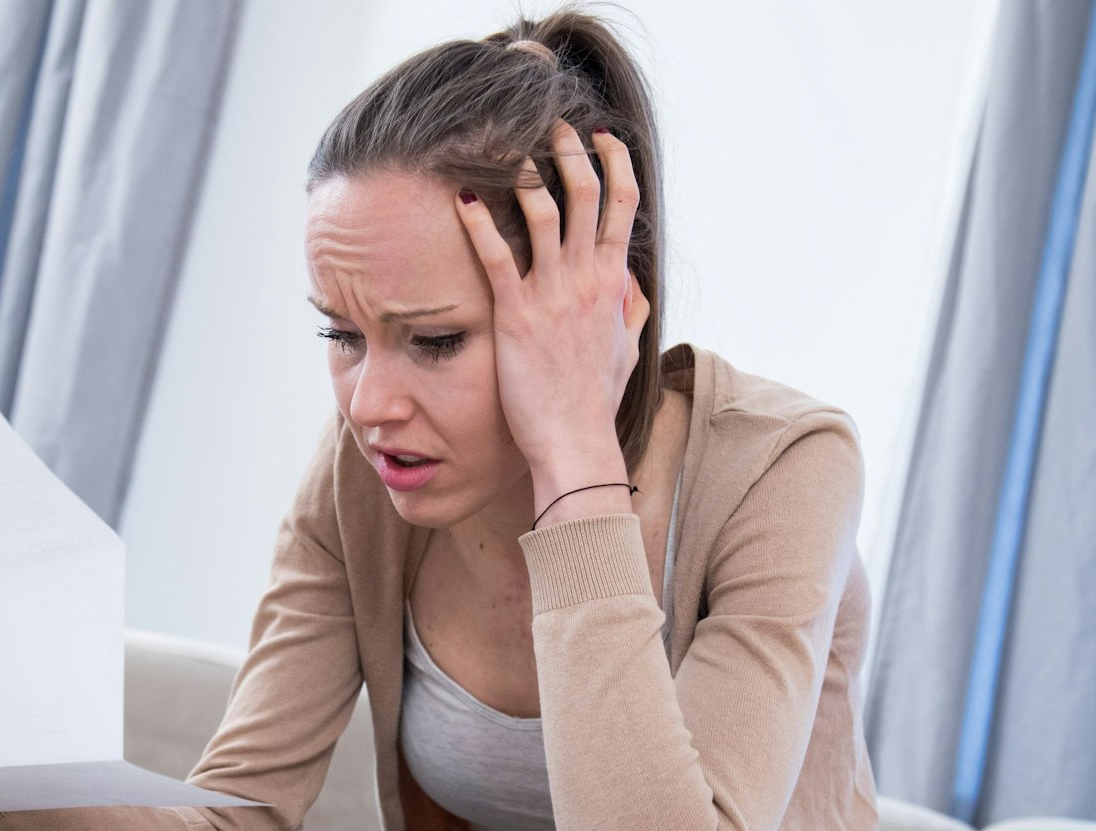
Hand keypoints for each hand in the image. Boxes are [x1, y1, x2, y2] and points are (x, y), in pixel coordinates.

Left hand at [455, 119, 649, 477]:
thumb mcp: (625, 350)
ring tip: (503, 148)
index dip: (614, 161)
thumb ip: (630, 310)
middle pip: (586, 192)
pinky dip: (480, 221)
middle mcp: (587, 279)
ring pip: (543, 211)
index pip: (622, 204)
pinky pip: (496, 256)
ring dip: (523, 171)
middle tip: (550, 123)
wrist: (576, 442)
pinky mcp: (516, 315)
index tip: (600, 136)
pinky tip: (463, 198)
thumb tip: (632, 283)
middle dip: (569, 149)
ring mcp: (553, 295)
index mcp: (613, 283)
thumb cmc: (595, 402)